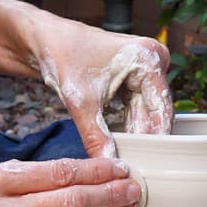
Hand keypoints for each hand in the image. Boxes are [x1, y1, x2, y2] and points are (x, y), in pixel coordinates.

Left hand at [37, 27, 173, 158]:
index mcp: (148, 58)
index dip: (154, 139)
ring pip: (146, 111)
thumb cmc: (62, 57)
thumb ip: (96, 136)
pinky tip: (124, 144)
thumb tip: (108, 164)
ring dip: (136, 133)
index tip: (148, 164)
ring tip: (130, 159)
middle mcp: (154, 59)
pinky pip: (138, 106)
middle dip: (144, 138)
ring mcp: (146, 67)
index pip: (160, 109)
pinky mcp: (136, 75)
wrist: (46, 40)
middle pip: (155, 111)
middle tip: (137, 167)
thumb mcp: (80, 102)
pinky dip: (129, 123)